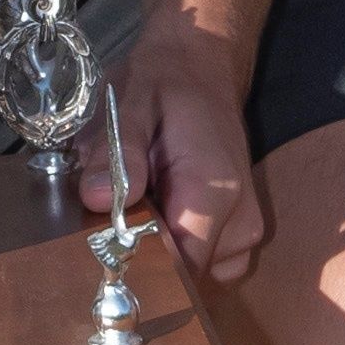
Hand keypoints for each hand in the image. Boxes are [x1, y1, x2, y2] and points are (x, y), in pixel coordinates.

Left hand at [79, 37, 265, 286]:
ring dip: (160, 256)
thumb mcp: (129, 107)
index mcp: (214, 192)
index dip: (136, 272)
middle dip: (143, 263)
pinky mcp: (242, 232)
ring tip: (135, 215)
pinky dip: (178, 250)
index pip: (178, 268)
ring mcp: (247, 231)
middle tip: (105, 231)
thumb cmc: (163, 85)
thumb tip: (97, 200)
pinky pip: (205, 265)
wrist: (202, 65)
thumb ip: (116, 154)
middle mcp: (241, 221)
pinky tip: (157, 217)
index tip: (98, 265)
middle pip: (184, 279)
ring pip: (194, 278)